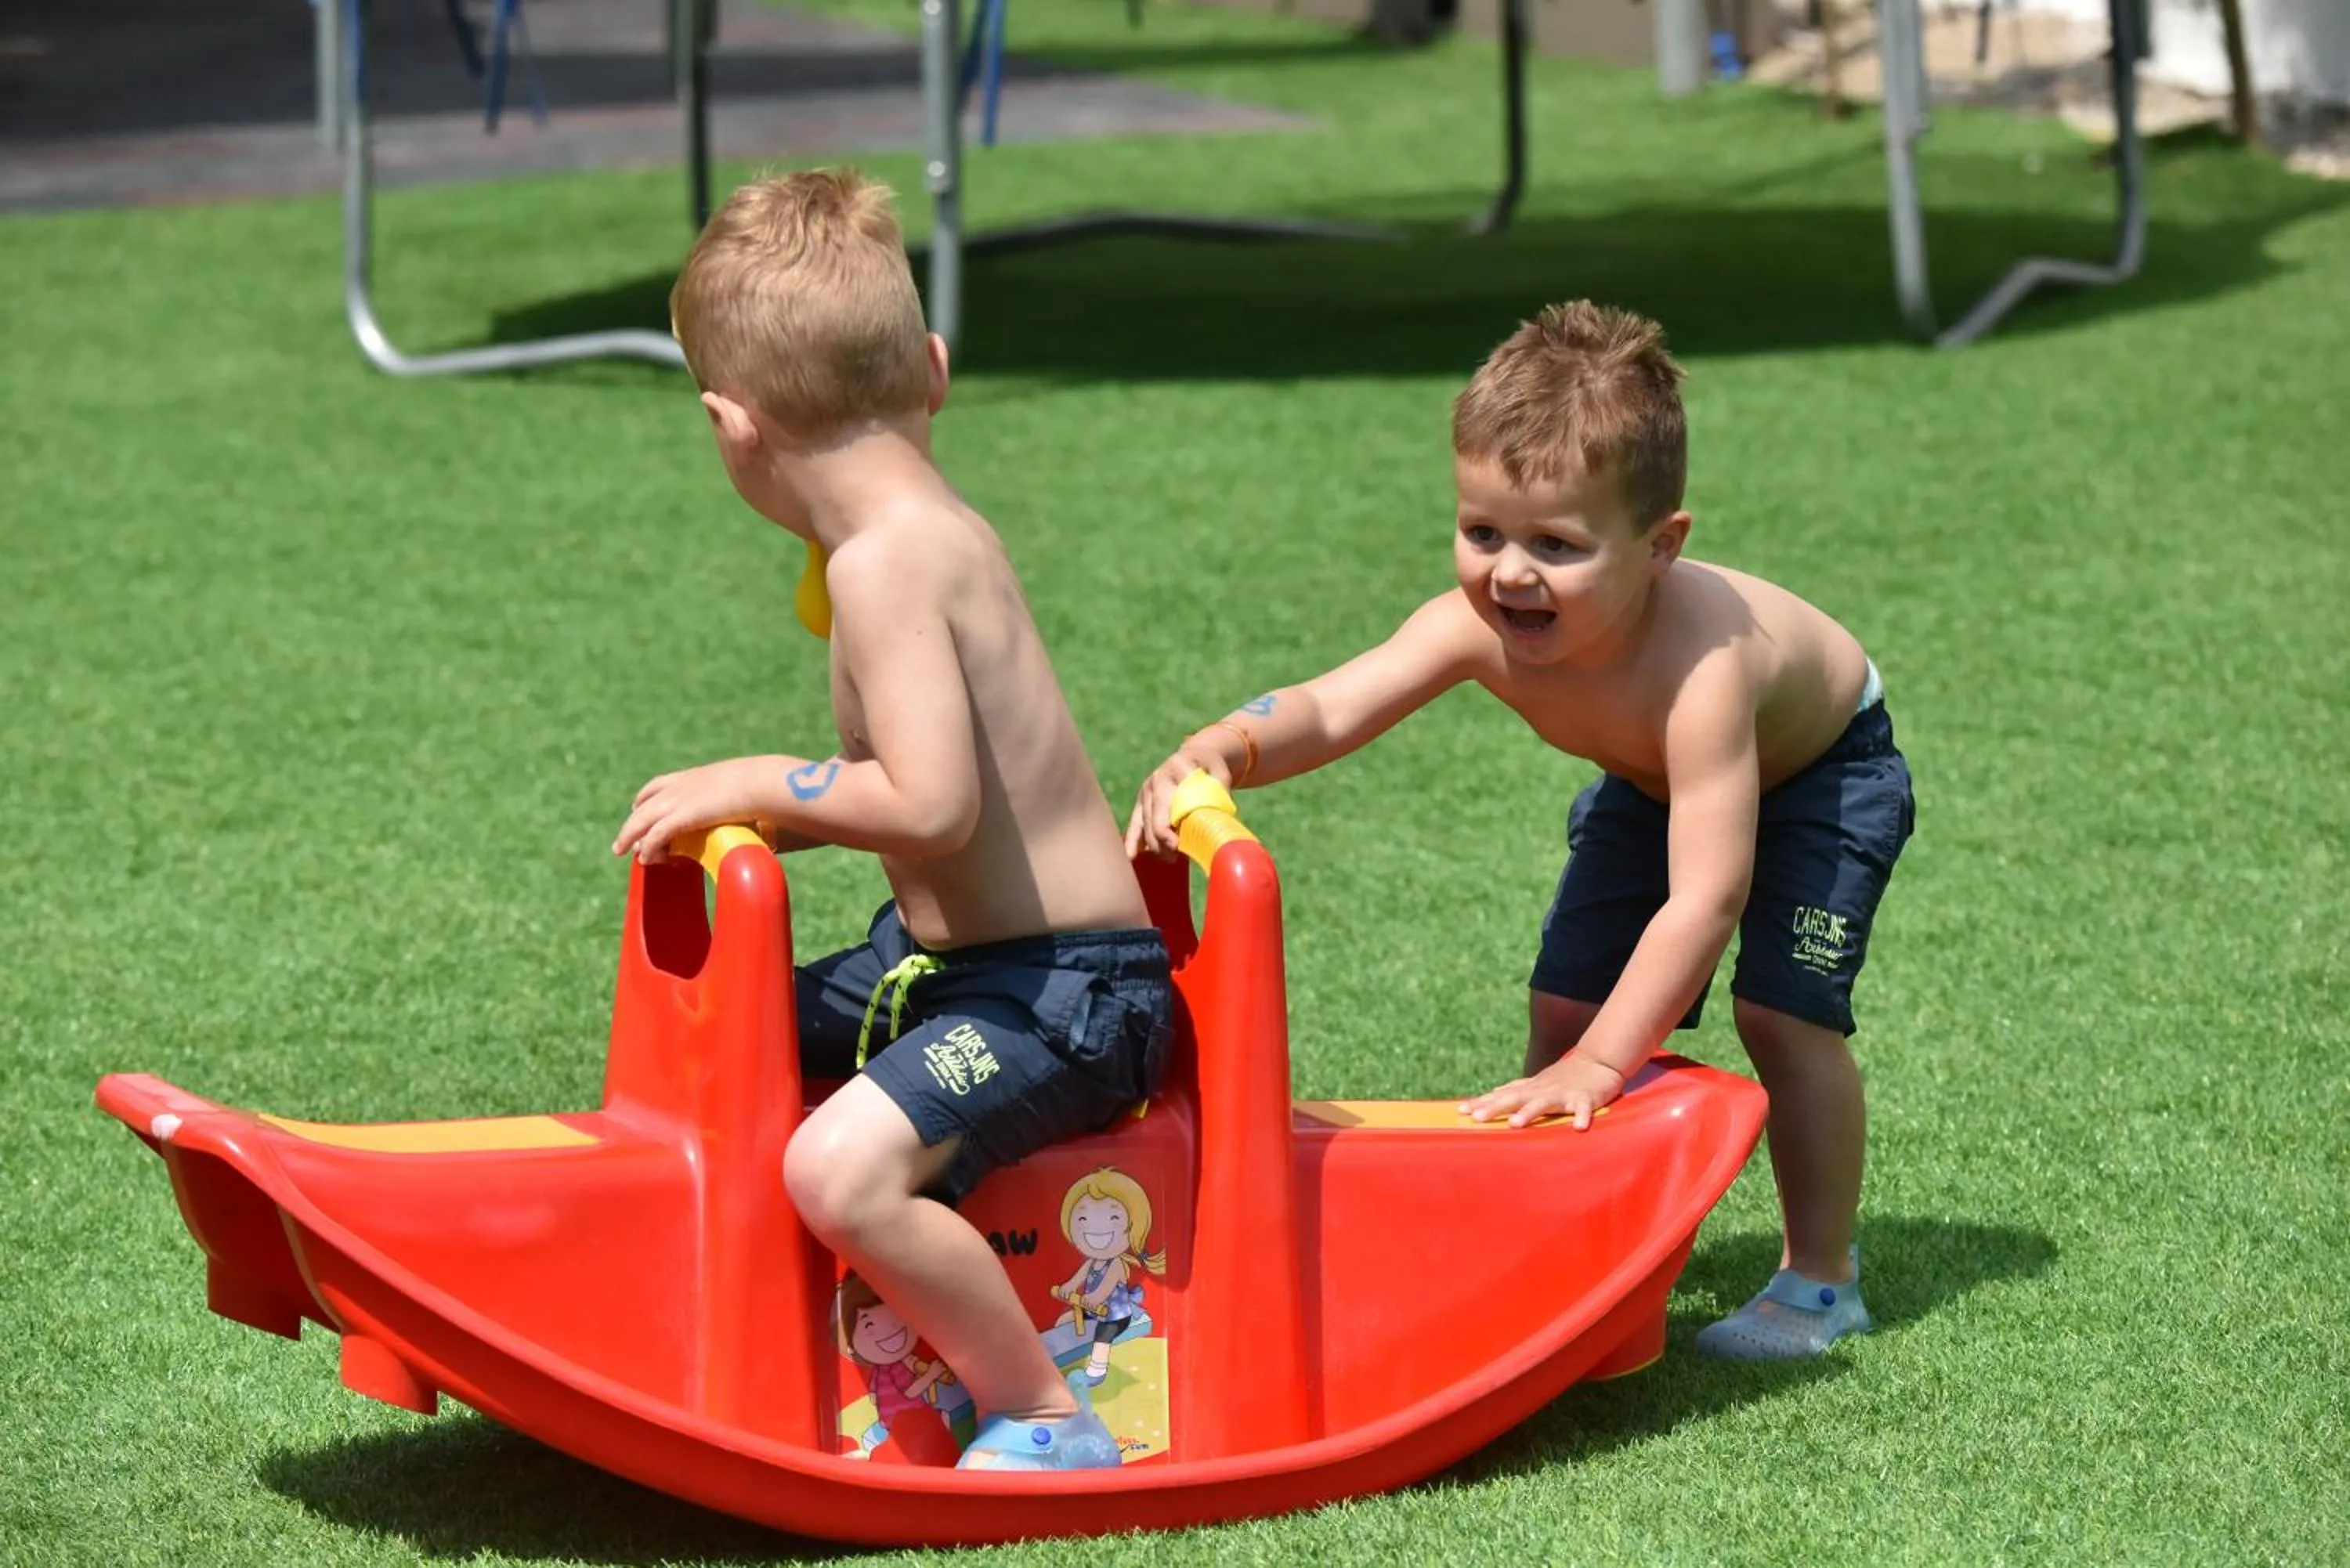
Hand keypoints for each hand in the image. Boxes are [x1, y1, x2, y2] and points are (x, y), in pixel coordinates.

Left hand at [611, 757, 779, 863]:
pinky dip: (648, 847)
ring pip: (643, 819)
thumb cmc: (773, 788)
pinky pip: (656, 834)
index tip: (640, 809)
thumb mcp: (755, 795)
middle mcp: (684, 785)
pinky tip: (645, 859)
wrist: (769, 782)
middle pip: (645, 802)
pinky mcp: (683, 816)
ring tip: (622, 851)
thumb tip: (770, 830)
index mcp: (699, 777)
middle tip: (623, 839)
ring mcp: (681, 799)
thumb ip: (751, 810)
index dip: (646, 799)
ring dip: (630, 835)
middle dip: (632, 821)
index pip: (661, 785)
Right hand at [1123, 746, 1231, 859]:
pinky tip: (1130, 856)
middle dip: (1161, 840)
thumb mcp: (1220, 771)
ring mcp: (1147, 791)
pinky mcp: (1141, 801)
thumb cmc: (1210, 767)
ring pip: (1143, 823)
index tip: (1177, 845)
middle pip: (1153, 817)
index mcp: (1175, 770)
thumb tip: (1221, 814)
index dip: (1170, 826)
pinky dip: (1132, 840)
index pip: (1169, 802)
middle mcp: (1157, 780)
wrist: (1195, 756)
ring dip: (1154, 844)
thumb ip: (1221, 788)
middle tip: (1175, 857)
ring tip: (1170, 859)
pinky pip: (1134, 823)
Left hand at [1457, 1053, 1625, 1130]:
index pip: (1503, 1095)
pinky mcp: (1586, 1099)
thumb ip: (1515, 1091)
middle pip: (1516, 1098)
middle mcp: (1543, 1090)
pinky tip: (1578, 1128)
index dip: (1483, 1103)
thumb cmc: (1564, 1078)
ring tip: (1515, 1124)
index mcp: (1531, 1088)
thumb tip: (1490, 1095)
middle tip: (1477, 1118)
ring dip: (1530, 1112)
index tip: (1461, 1111)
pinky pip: (1584, 1109)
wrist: (1598, 1062)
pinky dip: (1582, 1117)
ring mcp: (1564, 1094)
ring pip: (1545, 1103)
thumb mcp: (1537, 1084)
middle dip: (1496, 1107)